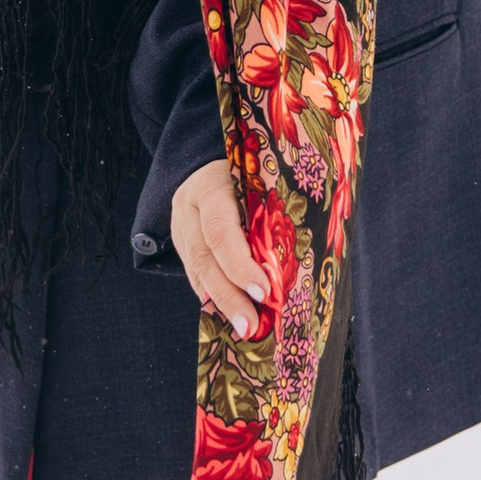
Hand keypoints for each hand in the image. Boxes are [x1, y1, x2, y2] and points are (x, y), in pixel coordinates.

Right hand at [173, 159, 267, 336]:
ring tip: (243, 327)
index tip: (264, 292)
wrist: (209, 152)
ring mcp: (180, 224)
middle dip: (229, 296)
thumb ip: (272, 209)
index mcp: (211, 186)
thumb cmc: (250, 163)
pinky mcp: (181, 238)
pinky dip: (212, 294)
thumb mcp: (261, 177)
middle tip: (250, 325)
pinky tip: (228, 313)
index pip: (221, 231)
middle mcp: (189, 206)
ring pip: (196, 269)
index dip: (240, 265)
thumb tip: (300, 255)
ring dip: (220, 302)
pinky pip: (194, 271)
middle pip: (204, 257)